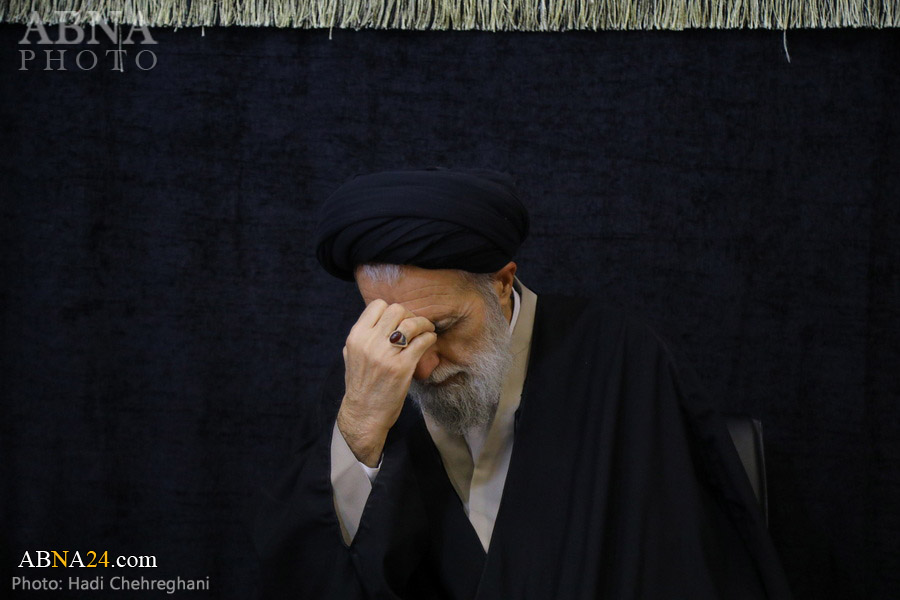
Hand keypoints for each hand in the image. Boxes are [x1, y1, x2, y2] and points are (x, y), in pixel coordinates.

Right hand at [337, 300, 436, 466]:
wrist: (364, 414)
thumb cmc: (360, 385)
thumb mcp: (351, 355)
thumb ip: (362, 337)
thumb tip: (378, 320)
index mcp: (356, 337)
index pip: (377, 305)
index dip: (391, 310)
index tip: (399, 320)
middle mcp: (369, 343)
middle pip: (396, 310)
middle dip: (409, 314)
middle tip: (416, 325)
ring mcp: (386, 355)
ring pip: (411, 323)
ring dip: (423, 324)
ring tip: (427, 330)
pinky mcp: (402, 368)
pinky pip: (422, 342)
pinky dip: (429, 338)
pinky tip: (430, 341)